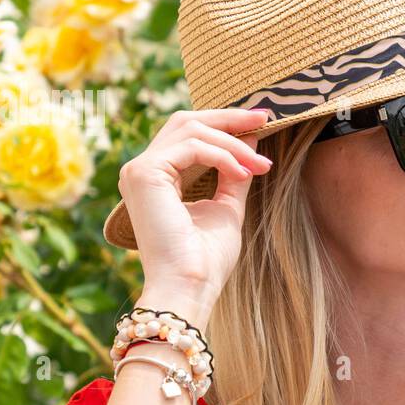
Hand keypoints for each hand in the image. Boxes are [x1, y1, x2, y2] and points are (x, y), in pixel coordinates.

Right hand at [118, 108, 273, 313]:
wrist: (189, 287)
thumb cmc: (205, 260)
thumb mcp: (227, 207)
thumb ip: (234, 173)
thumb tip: (251, 141)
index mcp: (157, 177)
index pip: (188, 133)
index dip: (224, 122)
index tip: (261, 121)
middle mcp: (142, 170)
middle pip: (186, 121)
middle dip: (229, 118)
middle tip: (265, 118)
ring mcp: (138, 170)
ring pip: (192, 129)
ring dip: (233, 143)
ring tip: (260, 166)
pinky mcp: (144, 173)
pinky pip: (193, 147)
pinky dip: (223, 156)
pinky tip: (243, 173)